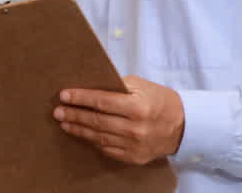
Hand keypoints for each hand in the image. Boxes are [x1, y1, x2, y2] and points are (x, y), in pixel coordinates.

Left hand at [54, 75, 185, 164]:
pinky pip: (107, 149)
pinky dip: (92, 142)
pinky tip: (81, 134)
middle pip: (96, 121)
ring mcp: (135, 146)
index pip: (101, 102)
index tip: (63, 95)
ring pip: (99, 138)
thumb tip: (89, 84)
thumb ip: (116, 86)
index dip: (80, 98)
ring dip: (78, 130)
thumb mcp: (141, 86)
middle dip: (74, 115)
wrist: (183, 126)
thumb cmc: (159, 100)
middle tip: (57, 111)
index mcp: (138, 107)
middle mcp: (136, 128)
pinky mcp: (134, 157)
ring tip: (64, 122)